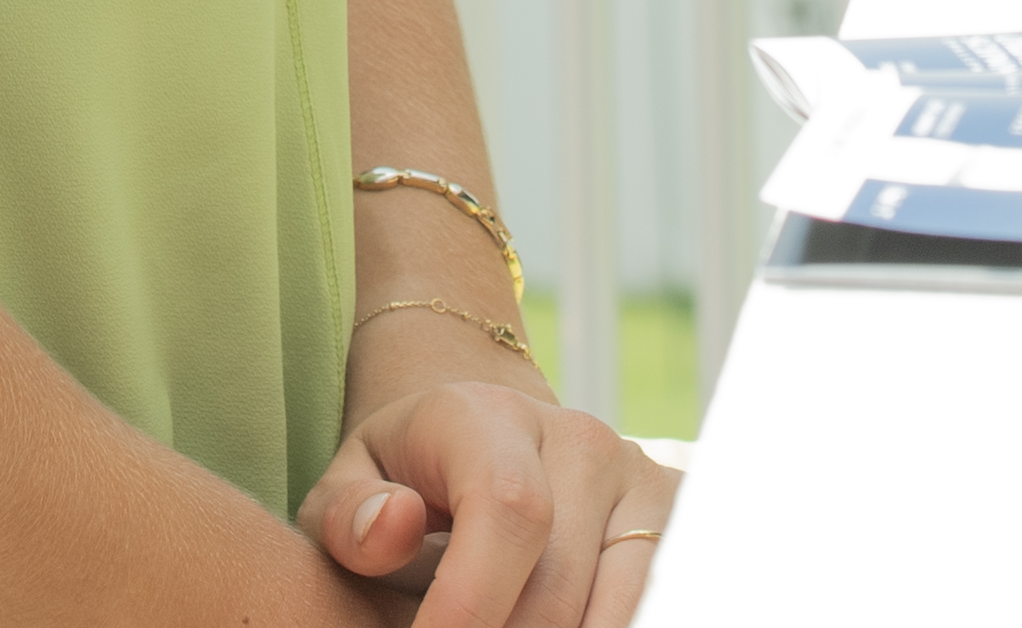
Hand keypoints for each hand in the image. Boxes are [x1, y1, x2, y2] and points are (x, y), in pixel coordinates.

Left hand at [300, 370, 681, 627]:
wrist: (479, 440)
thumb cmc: (403, 477)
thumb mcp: (350, 486)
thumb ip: (349, 515)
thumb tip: (394, 527)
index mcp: (491, 417)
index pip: (509, 508)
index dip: (472, 601)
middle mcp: (579, 438)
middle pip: (558, 582)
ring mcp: (637, 478)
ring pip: (615, 605)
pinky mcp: (672, 519)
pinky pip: (652, 601)